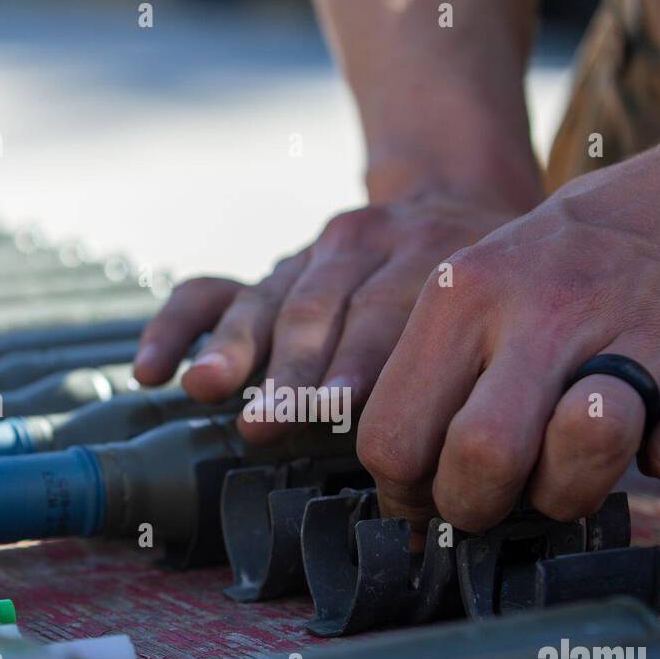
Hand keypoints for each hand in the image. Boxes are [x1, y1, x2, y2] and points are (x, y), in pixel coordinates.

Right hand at [132, 193, 533, 441]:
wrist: (457, 201)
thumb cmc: (490, 293)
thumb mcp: (508, 310)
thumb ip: (488, 368)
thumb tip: (480, 458)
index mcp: (432, 262)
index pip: (386, 314)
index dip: (360, 365)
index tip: (338, 408)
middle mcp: (366, 251)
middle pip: (320, 309)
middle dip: (292, 369)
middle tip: (273, 417)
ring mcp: (312, 259)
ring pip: (268, 300)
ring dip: (237, 350)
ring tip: (212, 389)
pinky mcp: (273, 273)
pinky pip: (212, 293)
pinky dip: (176, 329)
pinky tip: (151, 370)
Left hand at [357, 141, 659, 529]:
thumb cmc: (573, 273)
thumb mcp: (479, 291)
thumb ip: (432, 386)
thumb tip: (404, 510)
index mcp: (465, 295)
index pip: (391, 441)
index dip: (410, 494)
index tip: (438, 492)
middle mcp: (546, 308)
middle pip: (479, 462)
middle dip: (484, 507)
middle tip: (509, 490)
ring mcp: (640, 333)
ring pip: (575, 466)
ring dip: (573, 488)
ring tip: (580, 452)